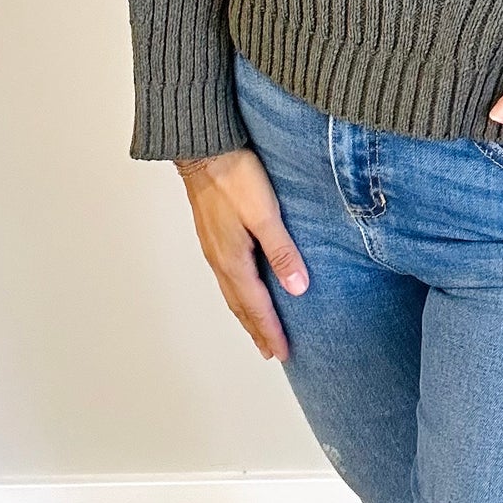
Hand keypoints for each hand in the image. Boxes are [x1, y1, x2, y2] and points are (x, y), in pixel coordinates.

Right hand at [174, 149, 309, 360]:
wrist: (204, 149)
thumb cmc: (234, 176)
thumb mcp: (265, 214)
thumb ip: (282, 251)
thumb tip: (298, 289)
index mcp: (233, 260)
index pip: (256, 306)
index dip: (270, 331)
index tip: (283, 353)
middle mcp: (220, 259)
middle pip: (240, 305)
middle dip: (257, 329)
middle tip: (270, 351)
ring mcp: (213, 247)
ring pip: (231, 291)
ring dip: (246, 313)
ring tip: (257, 328)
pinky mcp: (213, 234)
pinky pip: (227, 275)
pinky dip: (237, 293)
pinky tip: (243, 287)